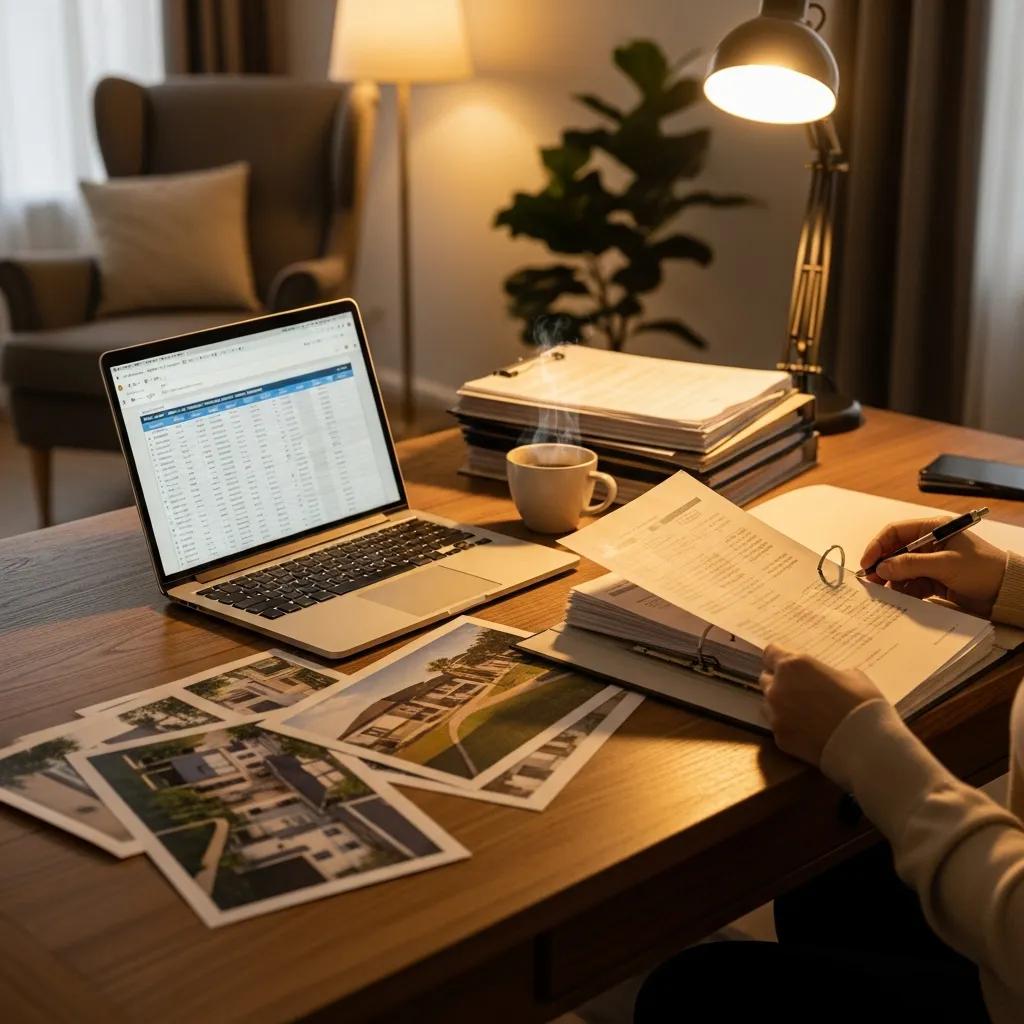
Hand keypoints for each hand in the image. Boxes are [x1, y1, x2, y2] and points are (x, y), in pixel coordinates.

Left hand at [759, 645, 882, 764]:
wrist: (866, 745)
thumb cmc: (862, 703)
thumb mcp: (851, 675)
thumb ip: (827, 673)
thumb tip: (823, 678)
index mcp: (793, 666)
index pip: (770, 654)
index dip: (779, 658)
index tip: (789, 666)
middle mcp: (777, 687)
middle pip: (766, 679)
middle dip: (779, 682)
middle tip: (800, 690)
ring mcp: (775, 714)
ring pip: (769, 703)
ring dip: (781, 704)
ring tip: (804, 713)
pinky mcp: (779, 737)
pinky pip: (778, 726)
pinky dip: (788, 726)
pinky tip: (807, 731)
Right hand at [860, 517, 1006, 616]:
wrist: (1007, 592)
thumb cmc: (982, 570)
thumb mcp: (945, 564)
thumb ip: (911, 565)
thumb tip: (881, 568)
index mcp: (933, 529)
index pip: (896, 532)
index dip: (878, 545)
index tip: (866, 562)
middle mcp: (929, 543)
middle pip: (895, 552)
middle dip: (882, 566)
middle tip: (870, 581)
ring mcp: (931, 563)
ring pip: (901, 569)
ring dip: (891, 580)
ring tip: (883, 592)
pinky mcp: (935, 580)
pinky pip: (911, 583)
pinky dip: (903, 590)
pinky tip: (898, 597)